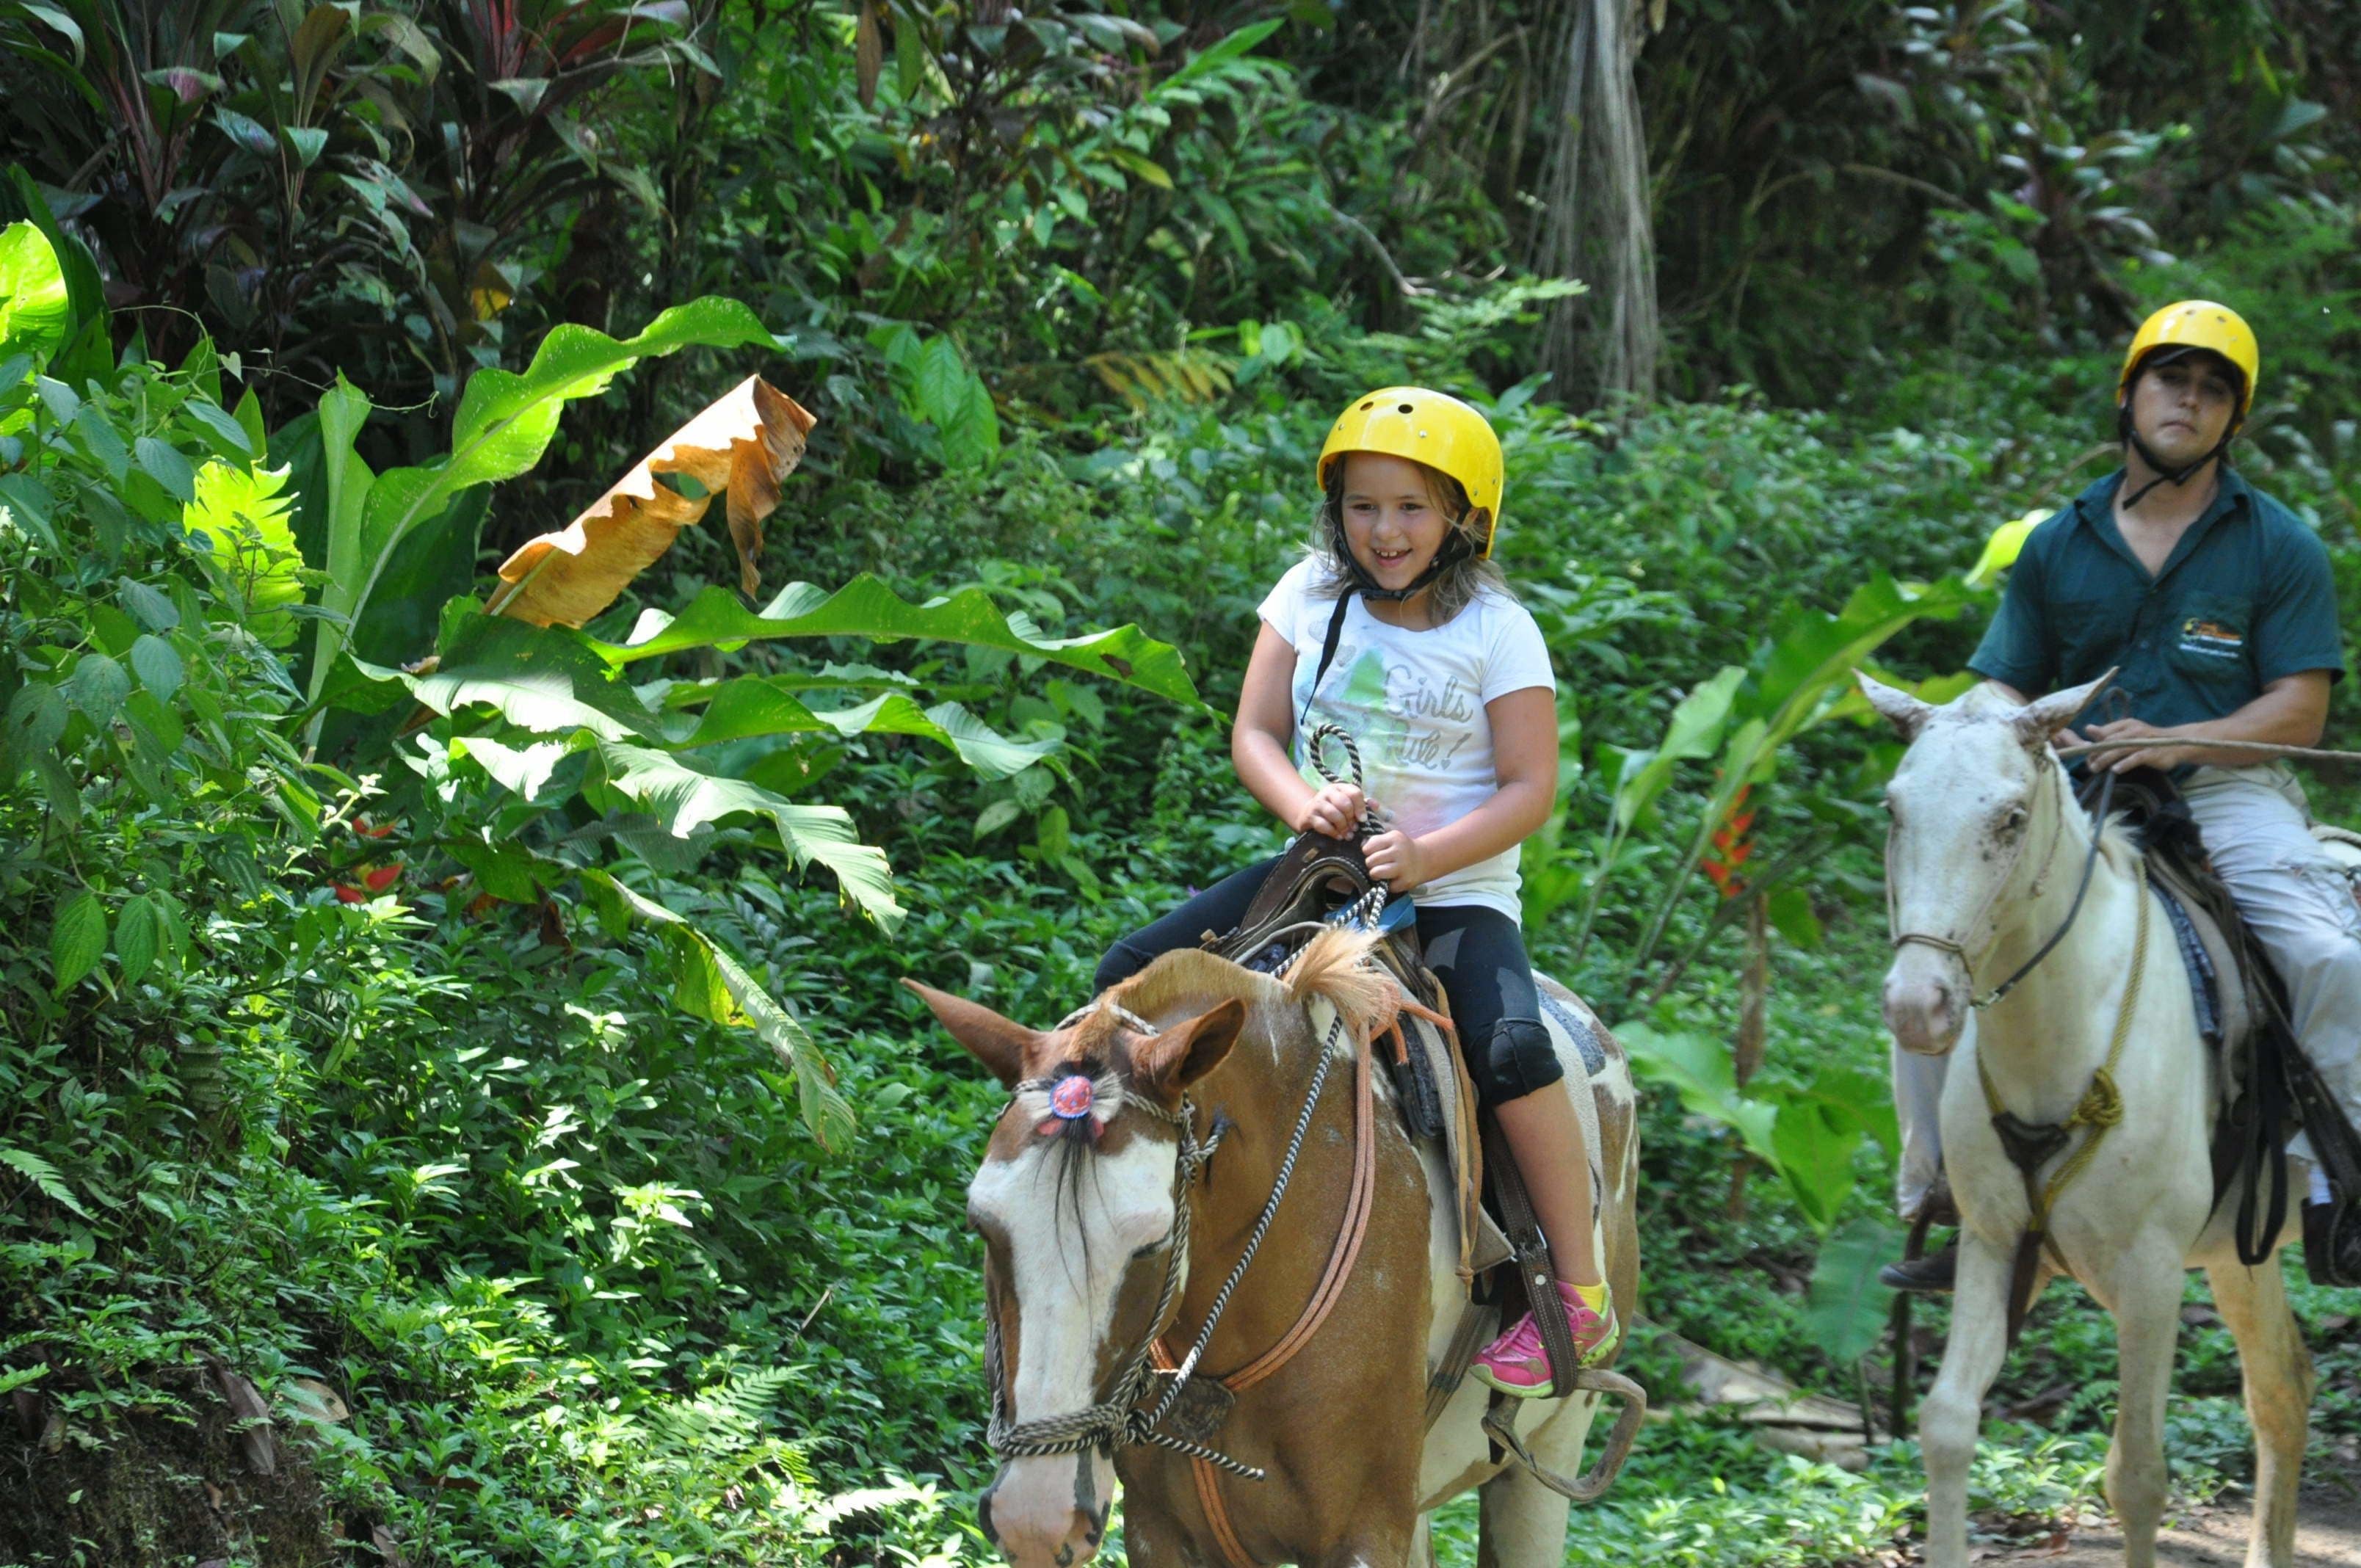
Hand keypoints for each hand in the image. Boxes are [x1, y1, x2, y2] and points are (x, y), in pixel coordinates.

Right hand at [1297, 781, 1365, 838]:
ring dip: (1343, 827)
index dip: (1361, 807)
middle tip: (1354, 828)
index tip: (1363, 820)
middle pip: (1344, 803)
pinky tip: (1338, 836)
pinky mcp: (1310, 815)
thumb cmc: (1335, 809)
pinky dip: (1333, 832)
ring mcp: (1317, 803)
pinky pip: (1323, 825)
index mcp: (1340, 787)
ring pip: (1334, 814)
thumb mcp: (1348, 803)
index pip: (1354, 793)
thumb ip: (1363, 804)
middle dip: (1351, 818)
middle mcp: (1328, 792)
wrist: (1310, 813)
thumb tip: (1375, 804)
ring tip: (1348, 835)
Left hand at [1364, 829, 1427, 892]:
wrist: (1424, 859)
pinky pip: (1386, 885)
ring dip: (1375, 874)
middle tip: (1380, 864)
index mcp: (1394, 838)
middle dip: (1372, 864)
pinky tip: (1394, 878)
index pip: (1367, 848)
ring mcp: (1403, 867)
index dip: (1368, 852)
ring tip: (1382, 872)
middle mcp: (1399, 851)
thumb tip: (1362, 847)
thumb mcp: (1391, 838)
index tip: (1375, 853)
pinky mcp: (1406, 881)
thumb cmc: (1401, 849)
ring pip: (1375, 873)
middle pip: (1370, 861)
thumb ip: (1375, 840)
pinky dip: (1388, 884)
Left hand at [2063, 717, 2200, 773]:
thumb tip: (2088, 729)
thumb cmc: (2149, 740)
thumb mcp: (2129, 733)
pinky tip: (2115, 770)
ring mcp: (2143, 742)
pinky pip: (2136, 758)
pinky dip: (2125, 763)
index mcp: (2127, 724)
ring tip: (2095, 768)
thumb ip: (2110, 733)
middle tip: (2088, 764)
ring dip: (2105, 759)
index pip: (2105, 732)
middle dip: (2097, 753)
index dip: (2093, 744)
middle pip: (2110, 741)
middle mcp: (2134, 730)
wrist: (2178, 744)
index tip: (2085, 755)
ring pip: (2120, 749)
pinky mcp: (2152, 753)